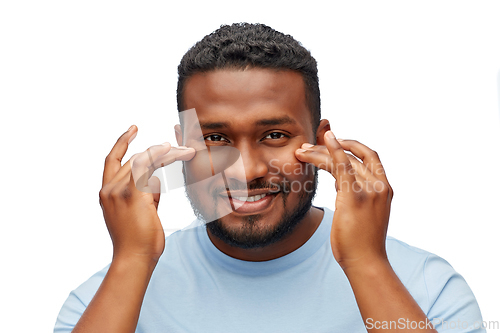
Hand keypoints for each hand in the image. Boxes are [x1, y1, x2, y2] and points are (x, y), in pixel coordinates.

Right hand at [99, 125, 194, 262]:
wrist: (134, 259)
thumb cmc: (139, 241)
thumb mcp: (139, 213)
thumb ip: (146, 194)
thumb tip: (156, 181)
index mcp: (106, 193)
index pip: (112, 160)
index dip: (121, 143)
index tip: (133, 130)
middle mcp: (108, 189)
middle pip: (134, 158)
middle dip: (158, 151)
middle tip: (179, 147)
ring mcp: (119, 191)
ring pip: (143, 160)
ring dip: (166, 153)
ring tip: (185, 151)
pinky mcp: (133, 194)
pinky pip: (149, 167)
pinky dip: (164, 157)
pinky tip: (177, 153)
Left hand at [295, 131, 393, 270]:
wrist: (366, 262)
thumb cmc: (360, 242)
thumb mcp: (360, 212)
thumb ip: (352, 192)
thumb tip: (338, 180)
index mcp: (384, 189)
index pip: (369, 156)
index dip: (350, 145)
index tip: (330, 141)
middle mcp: (380, 186)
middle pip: (355, 155)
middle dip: (330, 145)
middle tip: (307, 145)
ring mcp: (370, 190)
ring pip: (344, 160)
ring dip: (320, 151)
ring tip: (301, 151)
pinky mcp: (355, 196)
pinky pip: (343, 166)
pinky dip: (333, 150)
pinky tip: (324, 140)